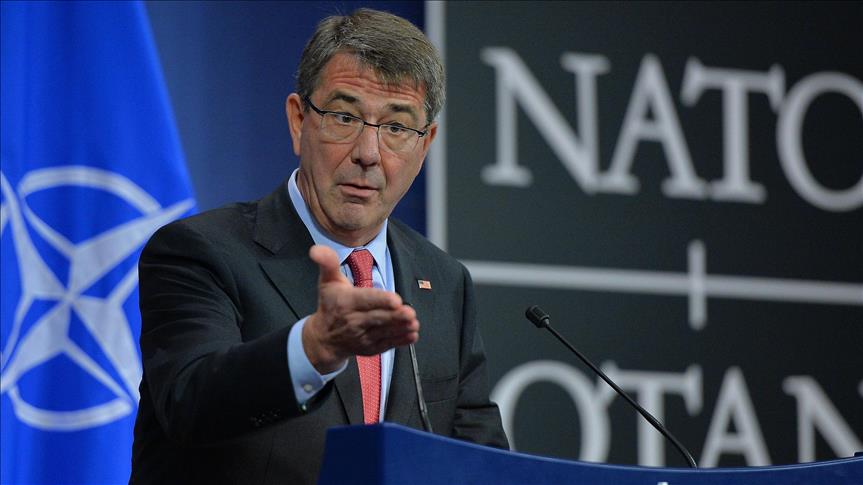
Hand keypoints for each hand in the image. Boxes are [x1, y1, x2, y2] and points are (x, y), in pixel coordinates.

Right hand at [302, 245, 419, 372]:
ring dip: (400, 328)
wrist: (323, 338)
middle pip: (378, 317)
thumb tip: (316, 249)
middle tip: (410, 313)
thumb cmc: (330, 305)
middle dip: (395, 316)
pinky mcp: (370, 348)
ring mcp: (362, 336)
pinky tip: (412, 336)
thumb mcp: (327, 281)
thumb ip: (327, 263)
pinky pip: (386, 345)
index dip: (380, 300)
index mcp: (346, 302)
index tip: (395, 300)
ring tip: (414, 324)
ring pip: (384, 332)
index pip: (365, 300)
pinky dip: (400, 341)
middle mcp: (354, 321)